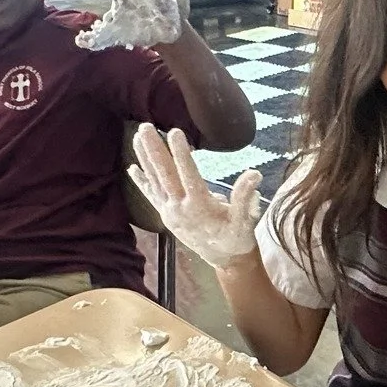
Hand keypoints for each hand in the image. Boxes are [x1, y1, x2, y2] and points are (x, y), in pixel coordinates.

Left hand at [127, 123, 260, 268]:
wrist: (224, 260)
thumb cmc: (237, 237)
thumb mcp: (245, 219)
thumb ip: (246, 196)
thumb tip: (255, 174)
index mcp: (200, 206)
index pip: (188, 175)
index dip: (181, 154)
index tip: (174, 132)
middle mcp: (180, 208)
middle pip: (164, 174)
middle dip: (154, 149)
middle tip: (145, 127)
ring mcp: (170, 211)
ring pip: (155, 181)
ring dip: (145, 158)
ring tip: (137, 136)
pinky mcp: (166, 215)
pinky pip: (151, 195)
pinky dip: (141, 181)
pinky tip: (132, 167)